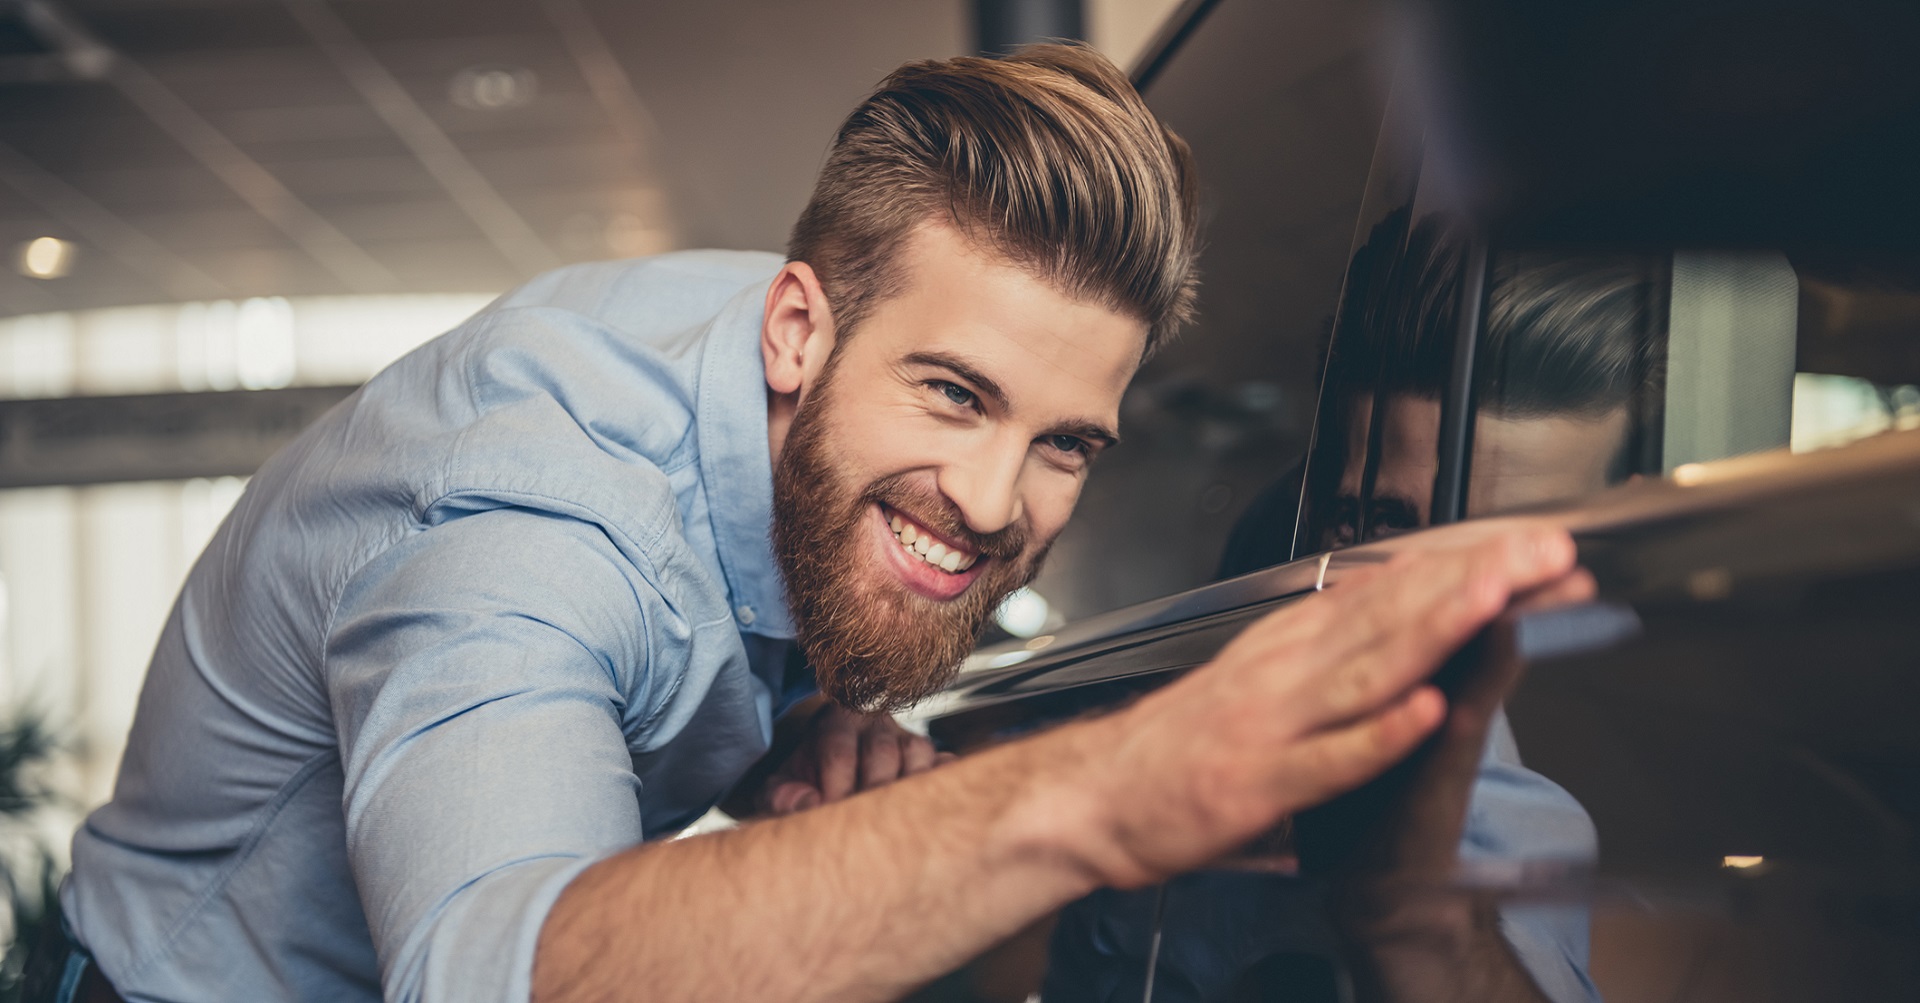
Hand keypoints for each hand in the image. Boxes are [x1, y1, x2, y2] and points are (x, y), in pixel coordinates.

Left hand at [758, 702, 951, 815]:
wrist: (830, 771)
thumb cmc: (807, 781)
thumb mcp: (782, 785)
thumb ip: (782, 796)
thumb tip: (809, 805)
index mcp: (835, 722)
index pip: (838, 750)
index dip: (834, 787)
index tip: (829, 816)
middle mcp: (875, 724)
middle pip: (881, 752)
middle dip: (871, 792)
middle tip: (863, 829)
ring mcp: (908, 738)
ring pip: (918, 754)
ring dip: (908, 788)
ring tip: (895, 822)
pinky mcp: (933, 757)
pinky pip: (946, 765)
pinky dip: (943, 783)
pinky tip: (931, 811)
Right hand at [1081, 521, 1578, 887]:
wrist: (1092, 796)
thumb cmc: (1178, 744)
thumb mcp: (1258, 675)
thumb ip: (1324, 644)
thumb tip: (1392, 602)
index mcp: (1292, 641)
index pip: (1397, 588)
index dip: (1471, 565)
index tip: (1538, 545)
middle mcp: (1287, 668)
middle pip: (1396, 614)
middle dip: (1477, 579)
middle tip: (1548, 551)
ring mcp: (1275, 723)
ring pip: (1369, 669)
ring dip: (1438, 630)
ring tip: (1499, 597)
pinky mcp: (1261, 782)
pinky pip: (1330, 758)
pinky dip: (1378, 734)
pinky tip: (1423, 711)